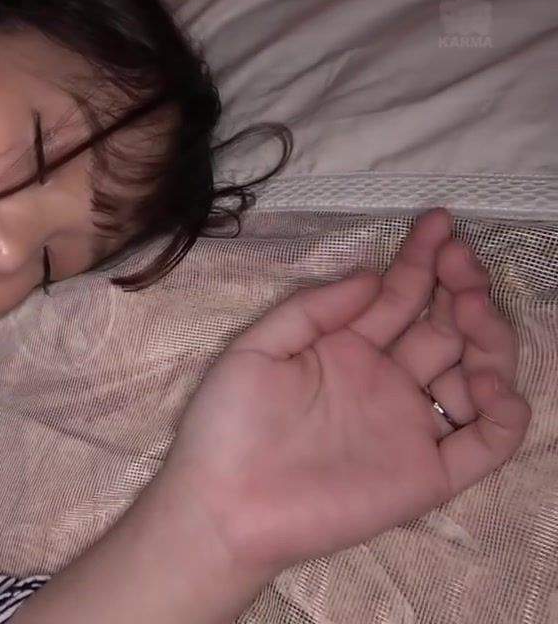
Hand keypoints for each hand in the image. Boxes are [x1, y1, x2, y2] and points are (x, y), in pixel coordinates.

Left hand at [159, 209, 529, 570]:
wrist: (223, 504)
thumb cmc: (227, 427)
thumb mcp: (256, 349)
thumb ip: (313, 310)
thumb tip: (372, 276)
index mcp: (347, 350)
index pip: (400, 297)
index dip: (422, 260)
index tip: (440, 223)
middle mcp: (386, 383)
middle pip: (446, 327)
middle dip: (463, 286)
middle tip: (462, 259)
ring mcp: (409, 427)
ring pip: (478, 375)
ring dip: (488, 337)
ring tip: (470, 308)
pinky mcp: (427, 475)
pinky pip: (486, 443)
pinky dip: (505, 412)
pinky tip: (486, 382)